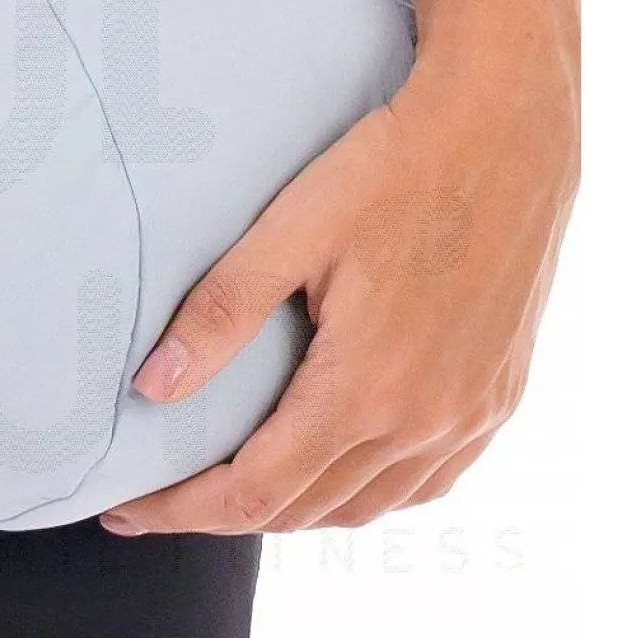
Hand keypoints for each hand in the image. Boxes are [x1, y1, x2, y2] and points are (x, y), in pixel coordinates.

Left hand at [98, 34, 578, 535]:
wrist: (511, 125)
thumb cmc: (398, 165)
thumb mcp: (294, 229)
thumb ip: (221, 313)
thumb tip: (151, 389)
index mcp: (363, 391)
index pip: (252, 493)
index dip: (181, 511)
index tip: (127, 511)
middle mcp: (423, 423)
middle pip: (303, 511)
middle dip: (224, 513)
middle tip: (165, 495)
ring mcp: (469, 417)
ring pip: (365, 508)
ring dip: (296, 509)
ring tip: (238, 487)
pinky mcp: (499, 398)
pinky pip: (426, 483)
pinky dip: (369, 493)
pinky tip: (336, 469)